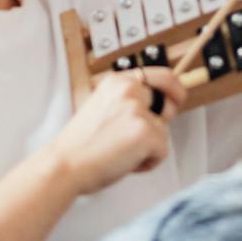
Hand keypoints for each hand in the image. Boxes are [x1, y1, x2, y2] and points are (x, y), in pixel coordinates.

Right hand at [45, 67, 185, 195]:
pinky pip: (162, 151)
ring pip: (162, 130)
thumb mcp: (103, 108)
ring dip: (148, 146)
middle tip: (146, 135)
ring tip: (120, 153)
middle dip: (167, 115)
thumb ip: (127, 103)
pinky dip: (148, 163)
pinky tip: (125, 163)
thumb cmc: (80, 146)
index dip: (174, 87)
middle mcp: (130, 90)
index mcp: (117, 81)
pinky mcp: (146, 132)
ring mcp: (138, 110)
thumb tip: (156, 109)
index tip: (178, 96)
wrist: (63, 166)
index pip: (160, 75)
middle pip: (171, 97)